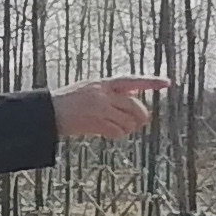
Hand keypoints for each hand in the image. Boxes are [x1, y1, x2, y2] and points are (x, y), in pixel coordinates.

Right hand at [53, 76, 170, 141]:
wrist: (48, 112)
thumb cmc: (68, 102)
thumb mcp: (90, 88)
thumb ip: (112, 91)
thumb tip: (135, 93)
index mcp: (103, 82)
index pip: (133, 80)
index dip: (151, 82)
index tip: (168, 83)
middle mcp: (104, 94)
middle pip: (135, 105)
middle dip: (140, 116)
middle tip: (138, 122)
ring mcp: (100, 108)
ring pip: (128, 121)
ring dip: (127, 128)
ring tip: (117, 128)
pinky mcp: (96, 123)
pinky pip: (117, 131)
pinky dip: (117, 134)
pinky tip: (109, 133)